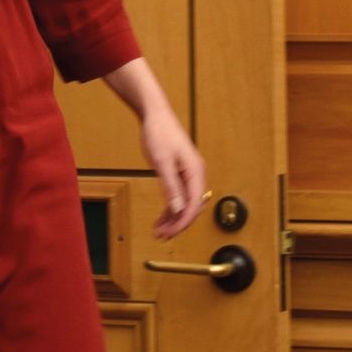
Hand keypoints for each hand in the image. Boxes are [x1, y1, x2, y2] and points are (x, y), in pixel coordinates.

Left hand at [141, 107, 206, 239]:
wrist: (155, 115)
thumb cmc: (159, 133)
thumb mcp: (161, 162)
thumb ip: (170, 187)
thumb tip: (178, 209)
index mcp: (196, 172)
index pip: (194, 205)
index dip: (182, 222)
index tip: (170, 234)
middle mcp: (196, 174)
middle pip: (191, 207)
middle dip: (177, 224)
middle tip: (161, 236)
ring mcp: (188, 174)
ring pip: (184, 204)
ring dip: (172, 219)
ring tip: (159, 231)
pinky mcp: (180, 173)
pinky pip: (178, 196)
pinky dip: (170, 208)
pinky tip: (161, 218)